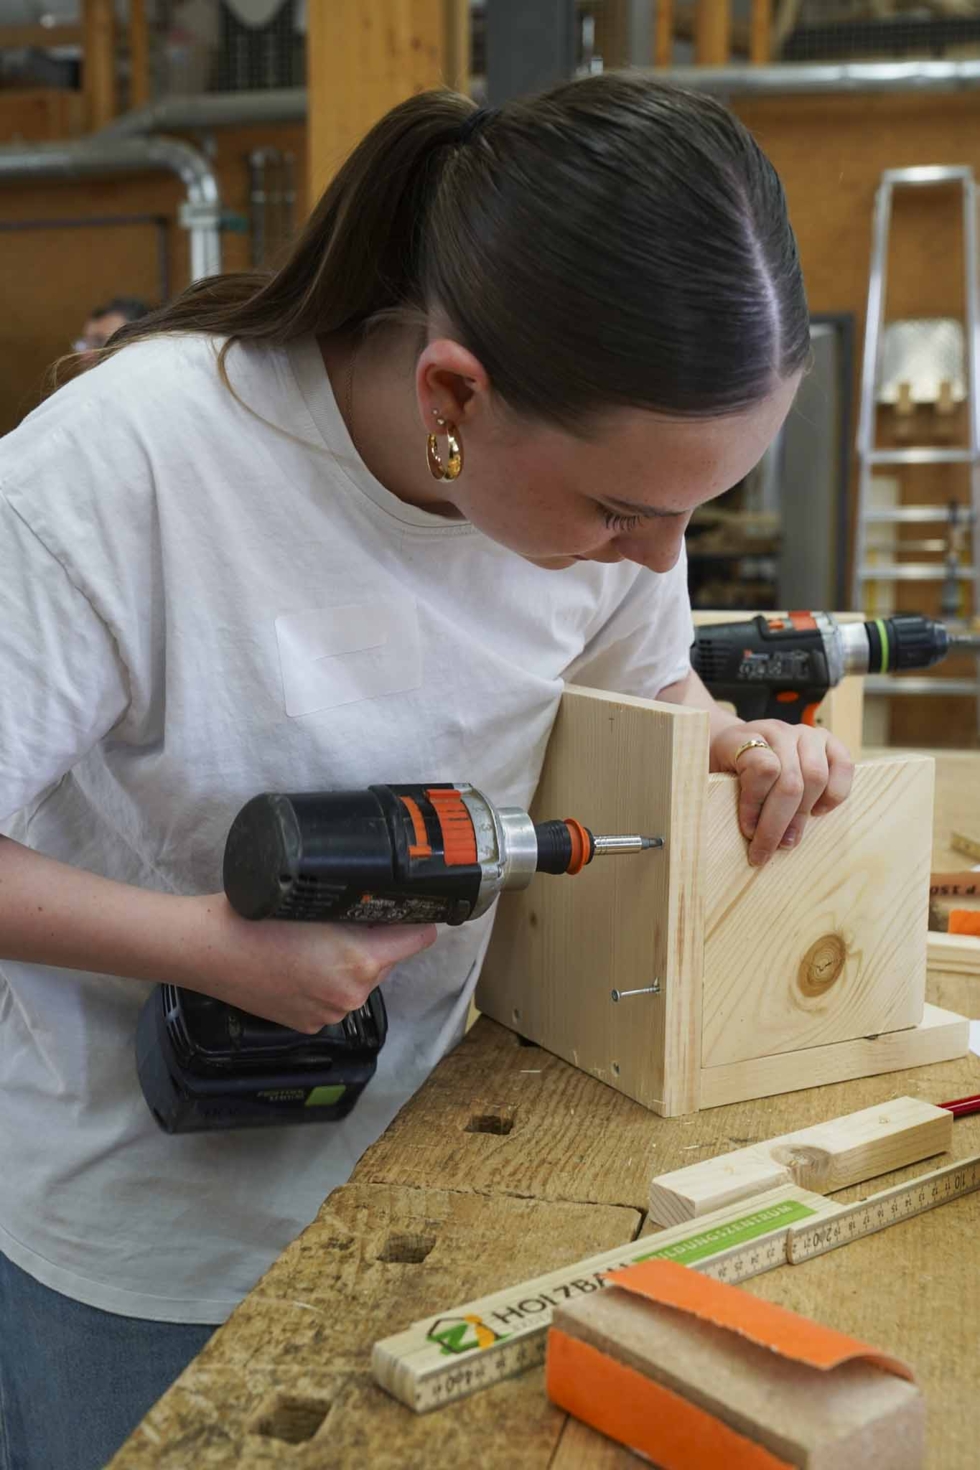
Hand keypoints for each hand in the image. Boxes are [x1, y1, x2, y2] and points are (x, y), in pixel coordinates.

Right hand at [182, 895, 437, 1031]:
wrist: (208, 948)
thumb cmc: (256, 916)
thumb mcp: (317, 899)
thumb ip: (359, 908)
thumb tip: (387, 903)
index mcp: (362, 962)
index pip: (418, 938)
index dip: (417, 918)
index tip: (413, 905)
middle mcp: (352, 995)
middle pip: (387, 959)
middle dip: (375, 939)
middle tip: (345, 914)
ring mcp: (328, 1014)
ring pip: (359, 978)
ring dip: (350, 960)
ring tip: (314, 938)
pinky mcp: (306, 1024)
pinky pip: (333, 996)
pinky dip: (325, 979)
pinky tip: (299, 961)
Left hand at [710, 721, 853, 866]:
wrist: (733, 742)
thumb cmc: (722, 766)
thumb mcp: (710, 777)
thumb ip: (722, 796)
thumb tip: (745, 835)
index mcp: (744, 736)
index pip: (761, 767)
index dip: (755, 804)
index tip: (747, 831)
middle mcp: (778, 731)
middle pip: (790, 780)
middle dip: (778, 823)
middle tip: (766, 852)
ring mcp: (805, 734)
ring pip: (816, 776)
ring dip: (802, 816)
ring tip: (787, 840)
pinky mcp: (828, 741)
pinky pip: (844, 765)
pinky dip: (834, 794)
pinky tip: (817, 812)